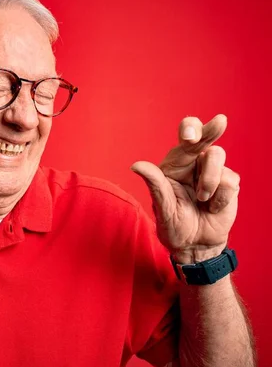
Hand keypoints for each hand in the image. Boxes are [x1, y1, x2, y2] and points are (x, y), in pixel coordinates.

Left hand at [131, 114, 239, 263]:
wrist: (195, 245)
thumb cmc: (173, 225)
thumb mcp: (162, 208)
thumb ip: (154, 184)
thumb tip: (136, 165)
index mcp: (174, 165)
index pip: (184, 140)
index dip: (190, 129)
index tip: (190, 134)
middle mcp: (193, 163)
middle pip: (206, 136)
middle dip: (211, 129)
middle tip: (220, 121)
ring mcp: (213, 172)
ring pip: (217, 157)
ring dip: (208, 182)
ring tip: (201, 200)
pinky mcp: (229, 184)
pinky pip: (230, 182)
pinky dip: (219, 199)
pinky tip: (212, 208)